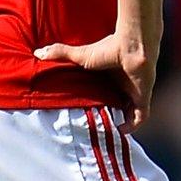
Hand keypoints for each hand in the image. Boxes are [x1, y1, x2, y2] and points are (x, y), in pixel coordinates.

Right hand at [36, 31, 155, 128]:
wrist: (132, 48)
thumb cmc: (108, 49)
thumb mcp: (80, 55)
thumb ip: (60, 53)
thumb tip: (38, 52)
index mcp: (109, 78)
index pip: (103, 94)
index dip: (97, 104)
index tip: (85, 113)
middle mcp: (122, 86)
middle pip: (115, 105)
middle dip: (108, 116)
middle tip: (95, 127)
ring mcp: (133, 92)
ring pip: (128, 113)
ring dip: (120, 122)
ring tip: (107, 133)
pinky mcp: (142, 98)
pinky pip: (140, 117)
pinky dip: (132, 125)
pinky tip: (120, 131)